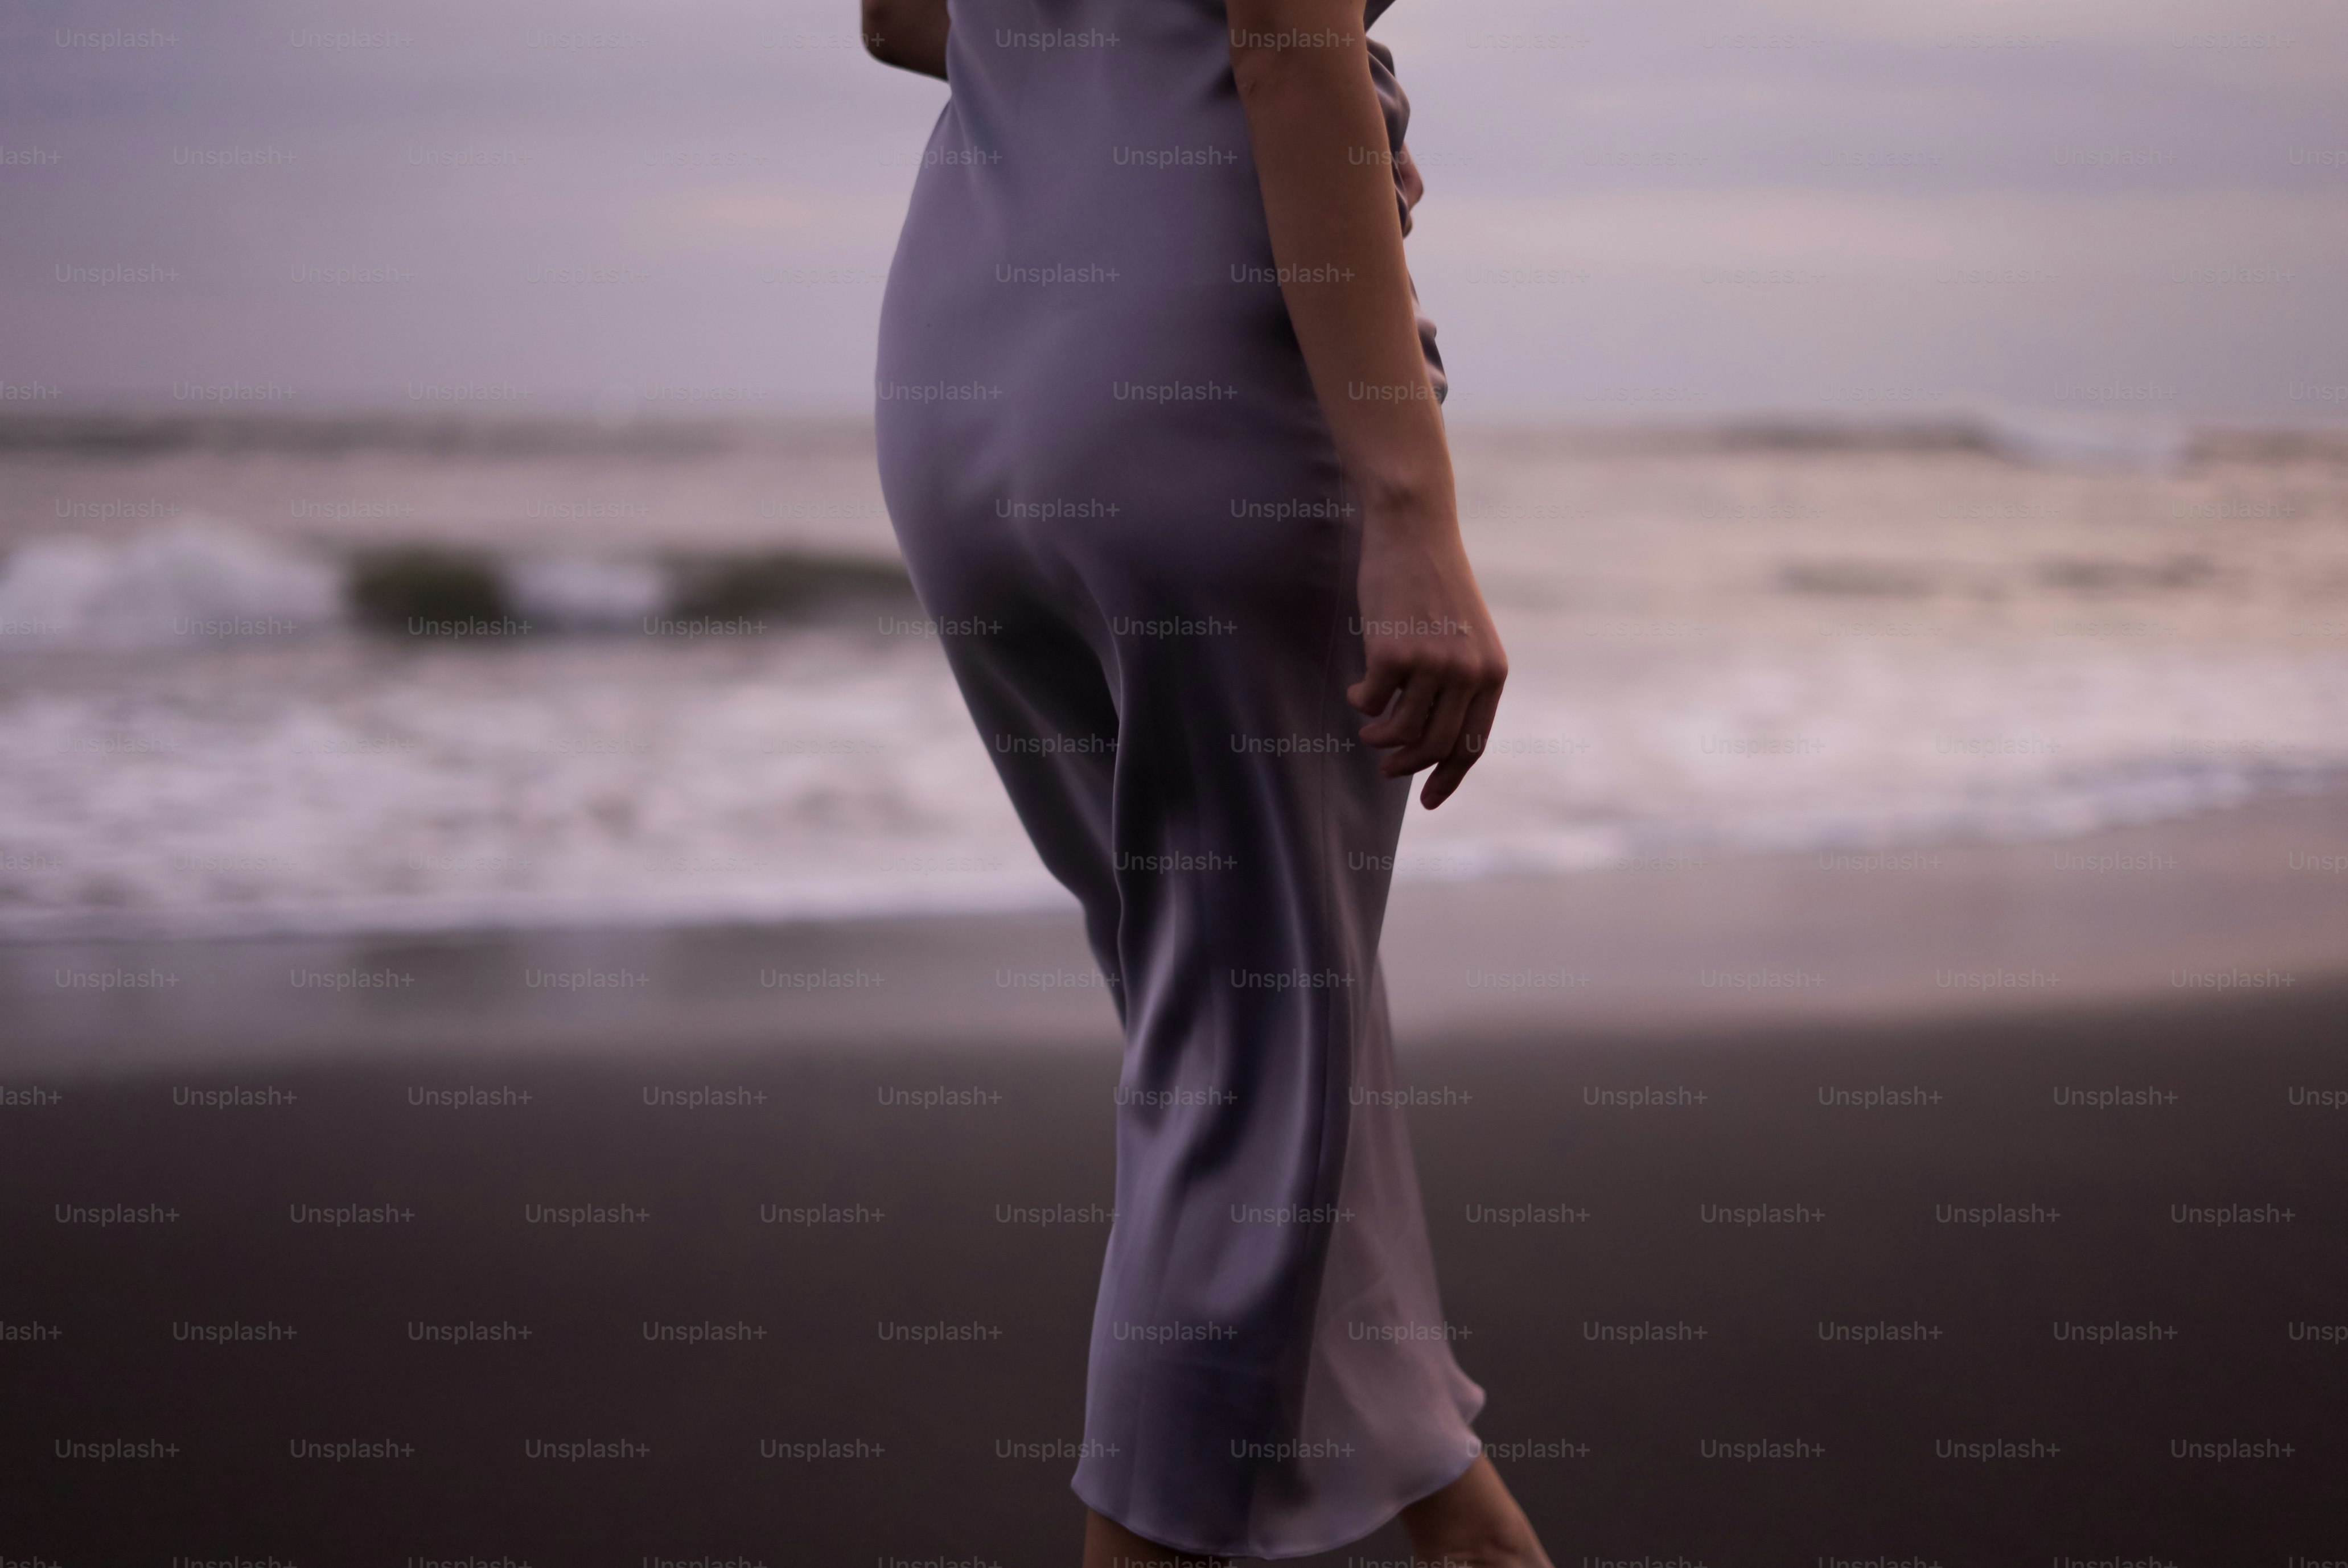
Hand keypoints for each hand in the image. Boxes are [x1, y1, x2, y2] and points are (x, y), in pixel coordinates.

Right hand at [1346, 502, 1506, 809]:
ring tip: (1368, 726)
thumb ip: (1457, 680)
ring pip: (1400, 729)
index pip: (1472, 743)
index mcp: (1492, 671)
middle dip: (1406, 765)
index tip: (1427, 801)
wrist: (1414, 528)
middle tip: (1384, 769)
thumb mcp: (1463, 633)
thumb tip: (1427, 738)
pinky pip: (1371, 700)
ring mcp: (1431, 663)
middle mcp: (1467, 672)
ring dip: (1379, 736)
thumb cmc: (1434, 581)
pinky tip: (1358, 686)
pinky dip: (1361, 700)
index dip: (1448, 777)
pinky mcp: (1392, 653)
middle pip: (1435, 745)